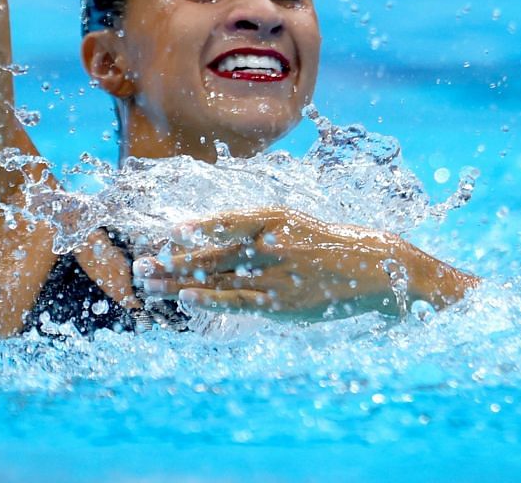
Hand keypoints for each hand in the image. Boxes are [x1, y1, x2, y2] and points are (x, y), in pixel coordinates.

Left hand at [133, 207, 476, 317]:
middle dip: (175, 259)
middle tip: (142, 263)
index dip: (198, 228)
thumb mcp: (302, 227)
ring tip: (150, 283)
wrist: (378, 270)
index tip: (170, 232)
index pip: (228, 222)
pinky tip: (185, 300)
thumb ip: (266, 233)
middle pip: (213, 252)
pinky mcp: (281, 302)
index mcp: (279, 218)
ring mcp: (275, 274)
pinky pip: (237, 300)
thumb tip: (227, 241)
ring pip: (217, 277)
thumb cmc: (337, 246)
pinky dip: (208, 300)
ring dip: (180, 281)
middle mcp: (273, 243)